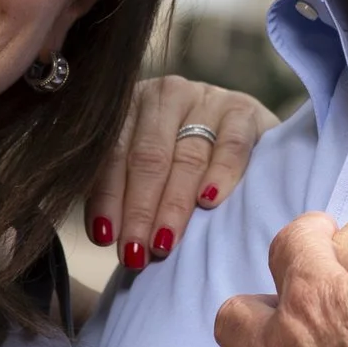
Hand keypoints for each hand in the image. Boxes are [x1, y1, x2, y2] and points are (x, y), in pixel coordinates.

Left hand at [88, 76, 276, 271]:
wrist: (237, 132)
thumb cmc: (180, 159)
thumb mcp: (144, 164)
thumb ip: (122, 188)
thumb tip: (103, 234)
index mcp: (132, 103)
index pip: (114, 152)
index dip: (108, 196)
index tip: (105, 237)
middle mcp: (167, 95)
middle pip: (149, 157)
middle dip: (139, 209)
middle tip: (135, 252)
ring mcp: (208, 98)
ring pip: (187, 155)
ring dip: (173, 204)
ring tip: (164, 242)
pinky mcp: (244, 110)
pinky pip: (231, 144)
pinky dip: (220, 173)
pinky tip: (209, 201)